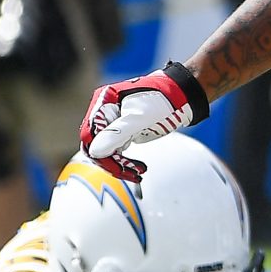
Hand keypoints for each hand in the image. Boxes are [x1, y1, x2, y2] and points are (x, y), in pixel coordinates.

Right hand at [80, 61, 209, 176]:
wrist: (180, 98)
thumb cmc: (162, 101)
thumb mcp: (139, 118)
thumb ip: (117, 133)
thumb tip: (94, 152)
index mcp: (103, 102)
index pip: (90, 133)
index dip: (99, 152)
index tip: (115, 165)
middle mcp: (103, 112)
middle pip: (95, 144)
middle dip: (111, 162)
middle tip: (131, 173)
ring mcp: (112, 123)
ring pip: (105, 152)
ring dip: (120, 165)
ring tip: (139, 173)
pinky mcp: (121, 133)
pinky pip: (115, 152)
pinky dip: (125, 163)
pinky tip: (139, 169)